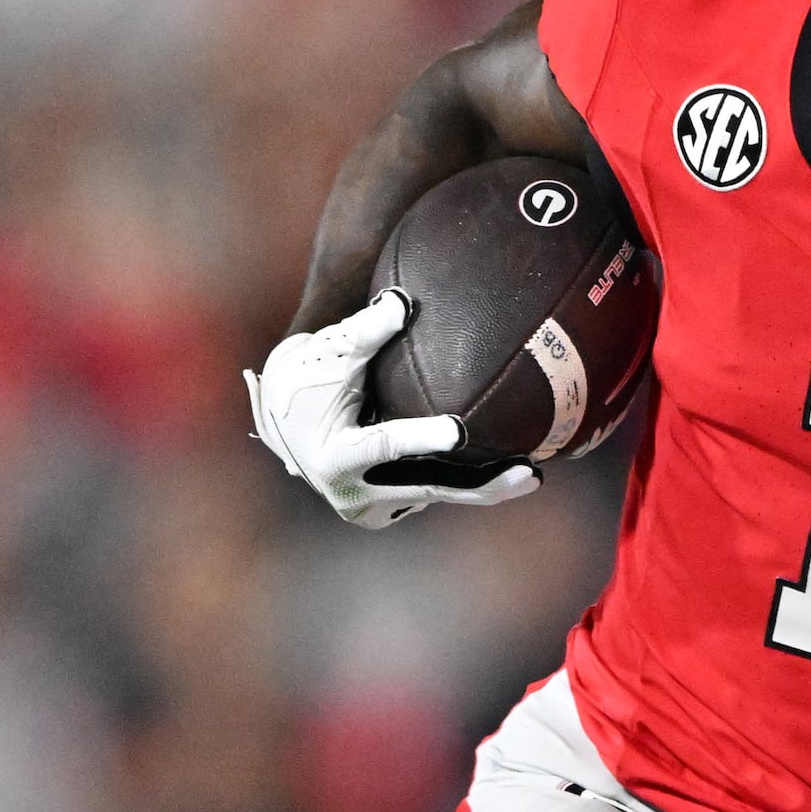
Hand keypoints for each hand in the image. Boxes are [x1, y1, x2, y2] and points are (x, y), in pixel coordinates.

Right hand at [242, 290, 539, 528]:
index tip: (459, 432)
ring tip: (530, 475)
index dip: (421, 439)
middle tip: (528, 473)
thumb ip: (367, 329)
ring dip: (482, 487)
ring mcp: (371, 507)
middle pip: (427, 488)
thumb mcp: (332, 350)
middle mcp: (353, 492)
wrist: (280, 416)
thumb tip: (403, 302)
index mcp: (336, 455)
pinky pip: (430, 494)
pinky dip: (464, 484)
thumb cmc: (309, 373)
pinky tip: (507, 471)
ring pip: (436, 496)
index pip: (385, 445)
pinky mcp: (384, 509)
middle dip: (481, 484)